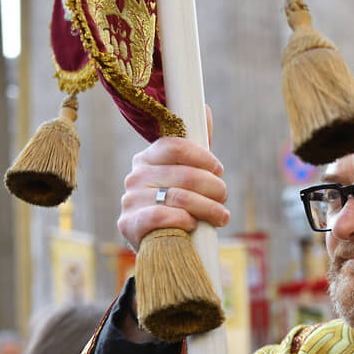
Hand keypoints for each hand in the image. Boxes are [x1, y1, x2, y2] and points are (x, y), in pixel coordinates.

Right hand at [117, 106, 229, 250]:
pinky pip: (162, 216)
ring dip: (208, 208)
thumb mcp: (188, 174)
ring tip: (222, 215)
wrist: (161, 244)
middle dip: (214, 187)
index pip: (176, 146)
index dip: (203, 157)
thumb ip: (197, 146)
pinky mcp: (128, 224)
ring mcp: (130, 200)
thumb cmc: (179, 205)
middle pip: (184, 174)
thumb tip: (205, 109)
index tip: (218, 169)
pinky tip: (194, 225)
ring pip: (179, 197)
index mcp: (148, 158)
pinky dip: (185, 221)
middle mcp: (135, 176)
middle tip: (224, 197)